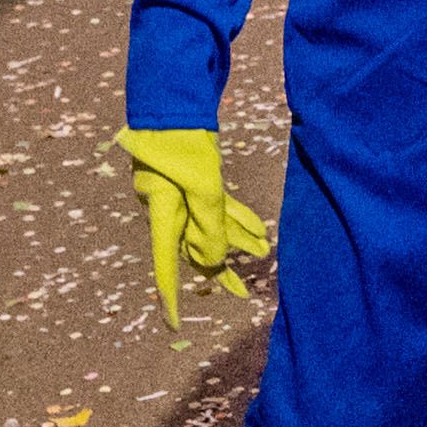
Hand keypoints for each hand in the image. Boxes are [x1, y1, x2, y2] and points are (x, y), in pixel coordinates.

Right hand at [119, 127, 270, 330]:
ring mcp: (179, 193)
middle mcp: (167, 208)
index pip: (166, 265)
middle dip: (220, 269)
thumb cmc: (183, 141)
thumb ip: (211, 224)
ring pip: (210, 226)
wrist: (172, 102)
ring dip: (237, 241)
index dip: (172, 297)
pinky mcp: (194, 179)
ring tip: (264, 254)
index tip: (174, 324)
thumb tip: (213, 261)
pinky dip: (237, 218)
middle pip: (194, 247)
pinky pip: (216, 206)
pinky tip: (258, 230)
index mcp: (162, 212)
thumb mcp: (202, 185)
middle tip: (242, 293)